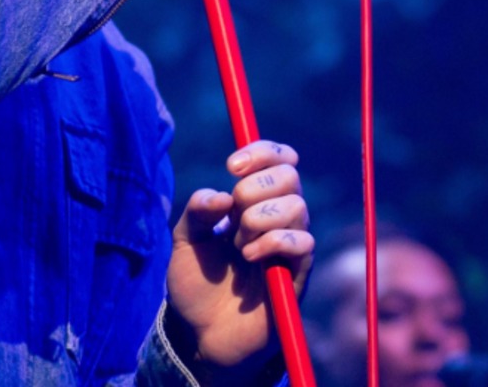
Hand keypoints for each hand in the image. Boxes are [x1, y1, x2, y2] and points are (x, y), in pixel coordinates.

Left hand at [166, 140, 314, 374]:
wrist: (201, 333)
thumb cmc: (197, 285)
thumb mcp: (185, 241)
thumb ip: (196, 211)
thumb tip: (220, 196)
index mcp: (253, 202)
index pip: (278, 159)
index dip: (261, 152)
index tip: (231, 166)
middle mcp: (277, 218)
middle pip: (290, 175)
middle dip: (255, 187)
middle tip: (233, 215)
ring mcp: (290, 245)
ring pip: (297, 206)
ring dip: (260, 219)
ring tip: (238, 245)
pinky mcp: (298, 273)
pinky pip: (303, 242)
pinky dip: (273, 242)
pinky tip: (249, 257)